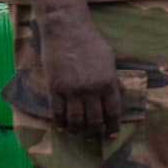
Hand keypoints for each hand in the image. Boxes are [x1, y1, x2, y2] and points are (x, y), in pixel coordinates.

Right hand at [38, 3, 121, 138]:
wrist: (67, 29)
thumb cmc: (91, 41)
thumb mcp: (110, 60)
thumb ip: (111, 79)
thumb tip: (112, 96)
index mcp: (108, 83)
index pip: (113, 112)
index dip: (112, 126)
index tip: (112, 136)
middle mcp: (91, 90)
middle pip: (94, 120)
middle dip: (95, 133)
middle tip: (94, 139)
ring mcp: (71, 90)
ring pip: (75, 120)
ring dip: (78, 131)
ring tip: (78, 135)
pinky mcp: (54, 88)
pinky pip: (57, 112)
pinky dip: (60, 123)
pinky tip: (62, 128)